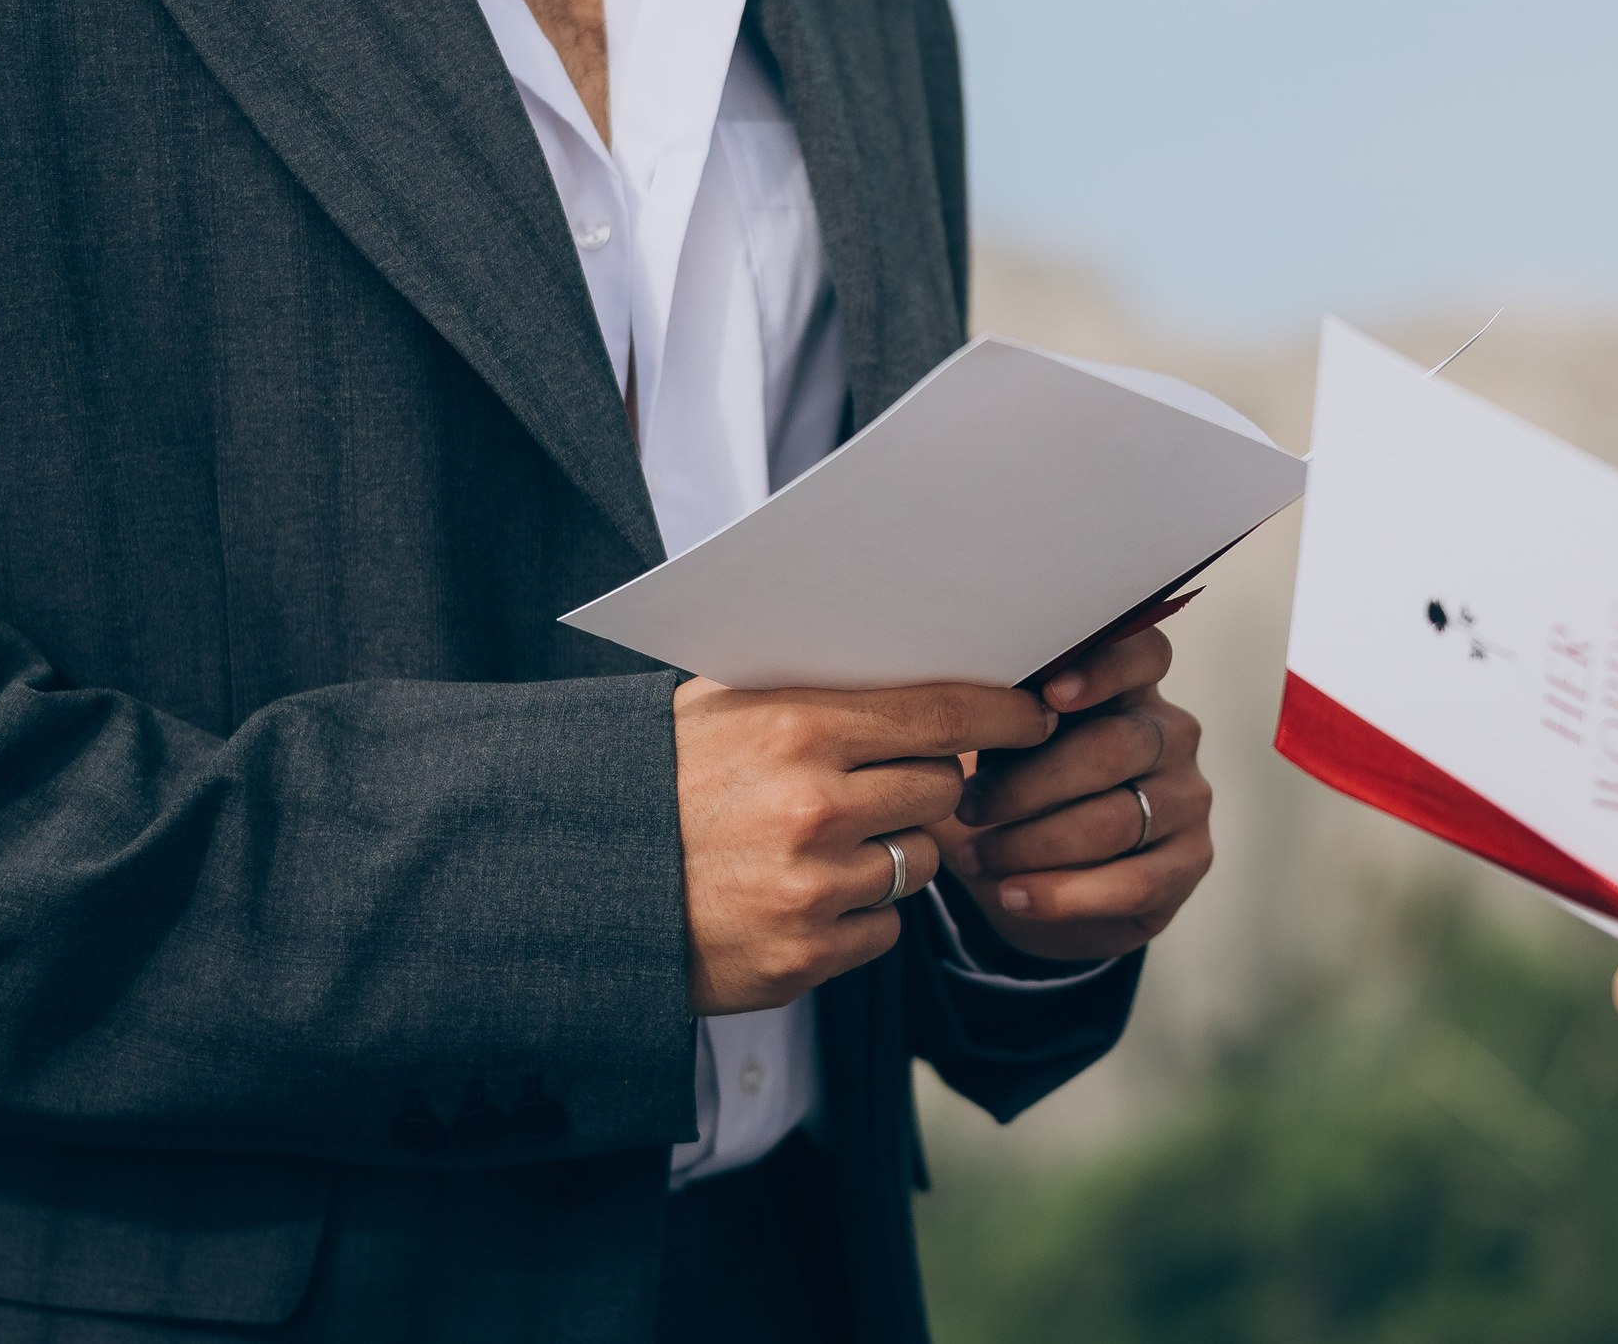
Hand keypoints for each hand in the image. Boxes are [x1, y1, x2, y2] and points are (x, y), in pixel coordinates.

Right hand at [675, 677, 1057, 1015]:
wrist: (582, 891)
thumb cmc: (657, 783)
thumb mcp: (719, 709)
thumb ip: (812, 688)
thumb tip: (912, 662)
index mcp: (797, 731)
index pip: (939, 711)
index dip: (1002, 713)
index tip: (1036, 716)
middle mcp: (813, 806)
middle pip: (941, 788)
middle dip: (922, 789)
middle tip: (876, 789)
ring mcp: (813, 887)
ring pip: (921, 860)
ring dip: (891, 853)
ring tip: (820, 846)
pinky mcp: (807, 956)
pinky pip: (886, 928)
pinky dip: (860, 916)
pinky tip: (801, 898)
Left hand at [928, 628, 1212, 961]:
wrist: (1050, 878)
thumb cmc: (1023, 786)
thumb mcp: (1010, 743)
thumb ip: (1004, 713)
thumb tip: (956, 698)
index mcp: (1131, 687)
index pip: (1145, 654)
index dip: (1104, 670)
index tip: (1049, 696)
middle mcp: (1172, 734)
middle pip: (1113, 749)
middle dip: (1028, 784)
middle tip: (968, 807)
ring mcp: (1188, 797)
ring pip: (1114, 820)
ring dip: (1032, 844)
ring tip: (975, 857)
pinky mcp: (1191, 861)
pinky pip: (1134, 882)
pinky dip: (1063, 894)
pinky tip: (1014, 895)